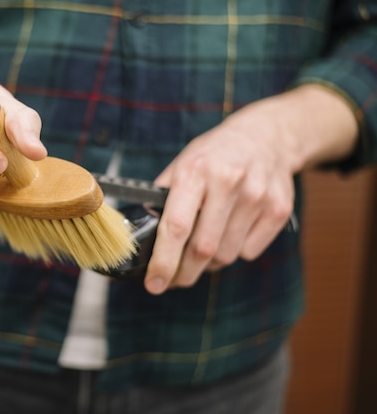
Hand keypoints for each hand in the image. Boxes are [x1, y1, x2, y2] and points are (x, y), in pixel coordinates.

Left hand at [143, 85, 357, 294]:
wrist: (266, 136)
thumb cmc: (215, 155)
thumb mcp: (183, 164)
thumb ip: (162, 197)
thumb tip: (143, 235)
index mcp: (196, 171)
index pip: (176, 226)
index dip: (163, 261)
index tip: (153, 284)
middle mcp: (228, 182)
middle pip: (202, 249)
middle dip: (183, 273)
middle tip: (172, 280)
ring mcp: (256, 196)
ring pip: (226, 256)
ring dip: (208, 263)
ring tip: (202, 247)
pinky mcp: (278, 209)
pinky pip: (249, 252)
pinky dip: (234, 252)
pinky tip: (230, 232)